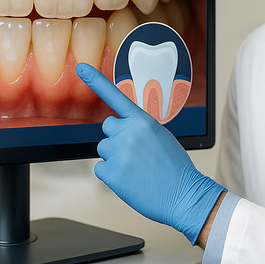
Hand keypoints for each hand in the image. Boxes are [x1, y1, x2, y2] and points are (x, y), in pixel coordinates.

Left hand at [76, 63, 224, 244]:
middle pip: (107, 128)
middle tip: (135, 154)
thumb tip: (122, 132)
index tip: (80, 67)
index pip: (115, 96)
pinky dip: (112, 176)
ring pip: (104, 150)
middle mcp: (128, 132)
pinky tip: (130, 180)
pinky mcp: (111, 172)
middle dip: (116, 138)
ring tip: (137, 170)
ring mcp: (118, 152)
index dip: (96, 80)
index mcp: (143, 121)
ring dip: (115, 159)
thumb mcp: (162, 138)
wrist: (184, 195)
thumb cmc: (176, 169)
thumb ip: (140, 130)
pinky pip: (101, 169)